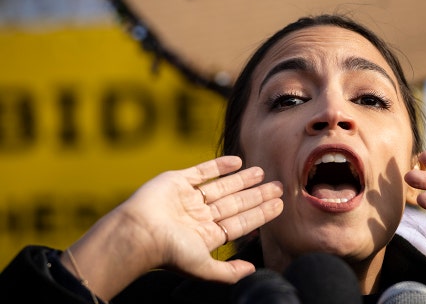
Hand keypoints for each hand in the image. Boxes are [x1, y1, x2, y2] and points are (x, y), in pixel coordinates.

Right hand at [120, 156, 282, 279]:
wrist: (139, 232)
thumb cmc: (169, 252)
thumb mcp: (203, 268)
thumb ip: (228, 272)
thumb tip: (252, 270)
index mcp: (206, 236)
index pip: (241, 223)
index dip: (261, 214)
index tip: (279, 205)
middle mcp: (200, 217)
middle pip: (236, 203)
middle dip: (257, 195)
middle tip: (278, 186)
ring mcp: (188, 199)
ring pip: (222, 187)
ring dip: (242, 179)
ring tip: (262, 172)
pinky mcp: (176, 181)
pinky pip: (202, 172)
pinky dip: (219, 166)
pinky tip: (237, 161)